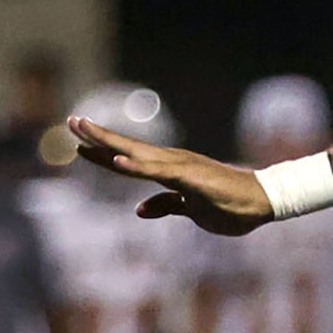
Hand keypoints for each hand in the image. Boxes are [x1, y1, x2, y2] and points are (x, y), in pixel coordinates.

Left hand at [67, 116, 272, 236]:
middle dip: (97, 137)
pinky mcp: (191, 177)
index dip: (102, 152)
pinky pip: (159, 172)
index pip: (128, 160)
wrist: (261, 202)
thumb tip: (140, 210)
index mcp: (169, 171)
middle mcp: (171, 162)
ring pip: (137, 154)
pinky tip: (118, 160)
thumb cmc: (230, 205)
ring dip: (109, 143)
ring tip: (84, 132)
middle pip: (127, 149)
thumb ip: (166, 206)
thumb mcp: (190, 209)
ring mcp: (180, 167)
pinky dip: (138, 166)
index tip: (78, 144)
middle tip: (70, 122)